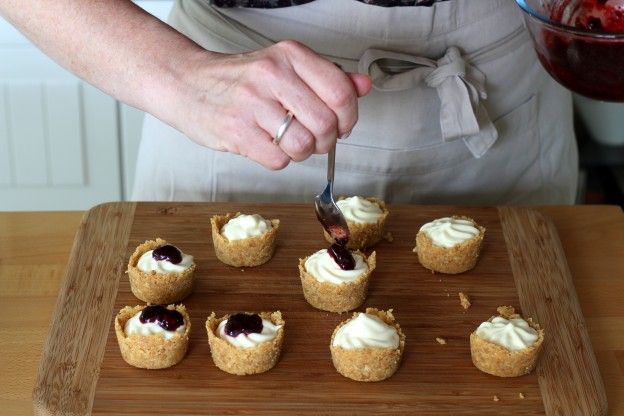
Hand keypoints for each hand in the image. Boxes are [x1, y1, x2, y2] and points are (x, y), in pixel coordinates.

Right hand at [163, 40, 371, 169]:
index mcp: (289, 55)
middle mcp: (271, 74)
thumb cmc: (241, 80)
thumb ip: (326, 77)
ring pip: (303, 145)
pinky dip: (279, 160)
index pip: (341, 92)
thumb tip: (364, 86)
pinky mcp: (236, 132)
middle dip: (326, 140)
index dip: (349, 117)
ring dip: (302, 152)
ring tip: (288, 141)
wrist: (186, 83)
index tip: (342, 124)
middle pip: (326, 124)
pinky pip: (278, 161)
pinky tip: (266, 144)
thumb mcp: (285, 68)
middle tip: (315, 138)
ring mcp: (251, 103)